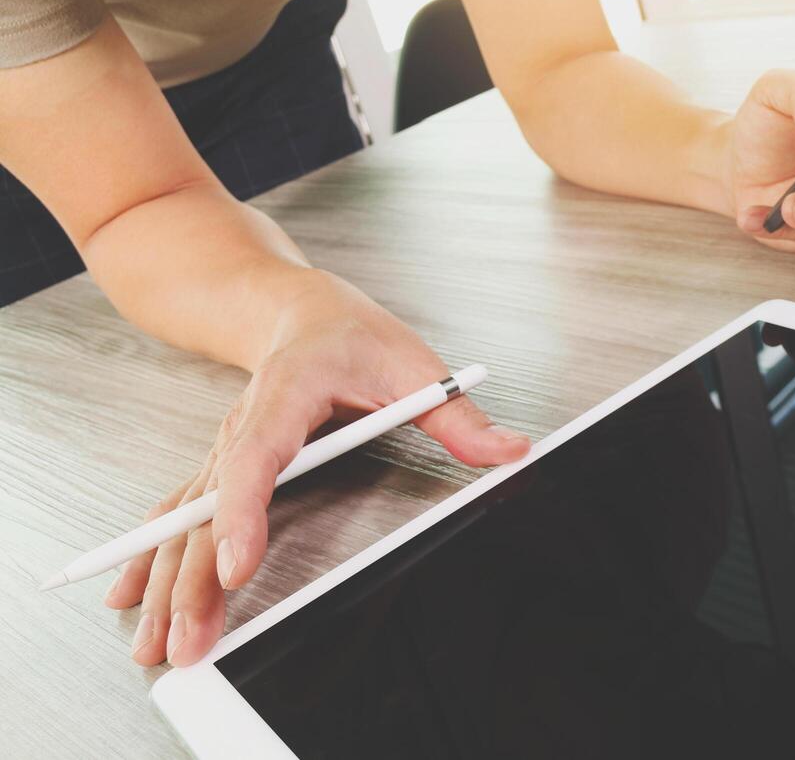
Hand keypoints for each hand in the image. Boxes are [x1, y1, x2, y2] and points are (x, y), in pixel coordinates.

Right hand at [103, 271, 529, 666]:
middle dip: (194, 578)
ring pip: (185, 522)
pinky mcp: (218, 467)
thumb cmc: (348, 331)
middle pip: (209, 509)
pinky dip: (152, 558)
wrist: (295, 307)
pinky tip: (128, 596)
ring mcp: (224, 450)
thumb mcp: (414, 363)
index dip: (243, 512)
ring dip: (166, 584)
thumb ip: (458, 415)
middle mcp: (244, 427)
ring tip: (155, 643)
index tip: (236, 565)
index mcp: (286, 393)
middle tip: (191, 638)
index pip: (257, 458)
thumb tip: (509, 449)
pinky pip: (177, 515)